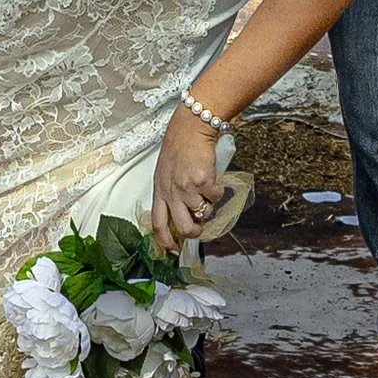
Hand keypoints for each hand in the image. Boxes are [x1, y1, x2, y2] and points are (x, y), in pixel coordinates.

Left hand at [151, 106, 223, 250]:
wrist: (191, 127)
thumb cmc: (179, 147)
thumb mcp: (165, 172)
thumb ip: (170, 192)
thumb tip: (184, 213)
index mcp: (159, 190)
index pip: (158, 223)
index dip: (165, 241)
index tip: (172, 251)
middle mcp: (171, 192)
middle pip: (183, 227)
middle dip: (195, 232)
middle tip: (200, 226)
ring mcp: (187, 188)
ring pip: (203, 213)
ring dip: (209, 206)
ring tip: (207, 190)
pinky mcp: (204, 181)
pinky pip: (217, 197)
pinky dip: (219, 190)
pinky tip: (214, 178)